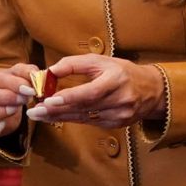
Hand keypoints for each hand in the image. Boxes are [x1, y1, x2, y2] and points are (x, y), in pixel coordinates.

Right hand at [0, 62, 37, 147]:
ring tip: (15, 109)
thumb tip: (34, 75)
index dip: (11, 84)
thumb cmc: (8, 83)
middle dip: (5, 98)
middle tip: (23, 99)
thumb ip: (26, 72)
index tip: (28, 89)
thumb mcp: (18, 73)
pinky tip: (2, 127)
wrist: (4, 100)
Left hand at [25, 54, 164, 128]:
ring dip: (59, 116)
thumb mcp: (100, 60)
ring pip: (84, 118)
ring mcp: (119, 115)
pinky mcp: (116, 124)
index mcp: (116, 80)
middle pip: (84, 108)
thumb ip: (74, 64)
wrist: (151, 90)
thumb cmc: (122, 71)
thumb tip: (50, 71)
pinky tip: (55, 117)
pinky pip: (89, 122)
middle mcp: (119, 100)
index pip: (90, 92)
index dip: (69, 97)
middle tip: (34, 111)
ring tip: (39, 115)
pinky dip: (71, 119)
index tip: (48, 100)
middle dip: (56, 110)